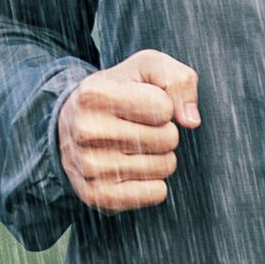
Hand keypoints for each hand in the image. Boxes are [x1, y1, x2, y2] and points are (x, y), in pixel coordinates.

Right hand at [60, 50, 198, 212]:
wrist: (73, 124)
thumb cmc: (120, 91)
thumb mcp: (146, 67)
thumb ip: (177, 79)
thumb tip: (191, 121)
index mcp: (94, 94)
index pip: (164, 107)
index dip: (164, 105)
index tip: (142, 104)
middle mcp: (86, 131)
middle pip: (168, 139)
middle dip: (165, 132)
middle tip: (139, 127)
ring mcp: (89, 166)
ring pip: (165, 166)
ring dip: (160, 157)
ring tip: (134, 146)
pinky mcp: (98, 196)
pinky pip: (157, 193)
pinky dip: (154, 182)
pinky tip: (132, 169)